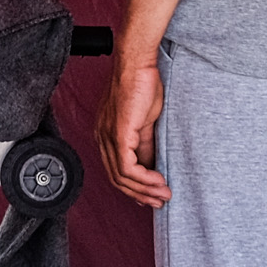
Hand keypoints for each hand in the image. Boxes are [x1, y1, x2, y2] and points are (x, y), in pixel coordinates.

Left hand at [99, 58, 169, 208]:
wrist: (137, 65)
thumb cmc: (141, 85)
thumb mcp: (145, 121)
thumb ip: (145, 145)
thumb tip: (152, 165)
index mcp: (106, 134)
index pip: (116, 170)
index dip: (133, 187)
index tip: (150, 196)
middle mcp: (102, 138)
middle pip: (117, 179)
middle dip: (140, 194)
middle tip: (159, 202)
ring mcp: (108, 137)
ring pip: (122, 177)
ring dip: (145, 190)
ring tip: (163, 194)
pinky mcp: (118, 134)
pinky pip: (128, 168)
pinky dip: (144, 179)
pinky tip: (159, 181)